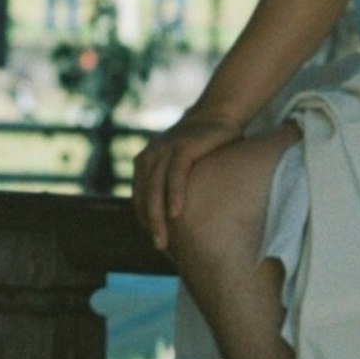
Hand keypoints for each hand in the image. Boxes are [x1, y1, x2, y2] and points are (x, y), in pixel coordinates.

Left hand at [133, 107, 245, 249]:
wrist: (219, 112)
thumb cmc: (205, 145)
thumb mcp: (183, 164)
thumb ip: (176, 184)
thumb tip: (183, 219)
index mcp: (146, 163)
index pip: (140, 198)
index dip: (147, 221)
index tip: (159, 242)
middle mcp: (151, 156)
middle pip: (145, 196)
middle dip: (151, 224)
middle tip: (160, 247)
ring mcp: (165, 150)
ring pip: (156, 189)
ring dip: (158, 216)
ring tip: (164, 239)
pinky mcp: (182, 146)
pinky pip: (175, 175)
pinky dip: (174, 194)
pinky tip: (176, 213)